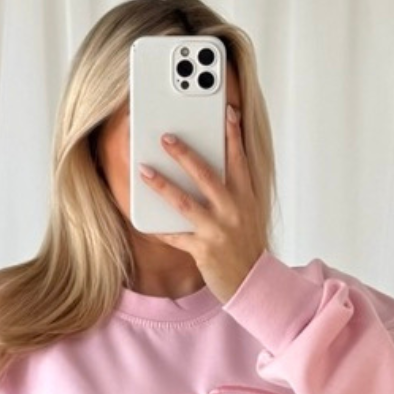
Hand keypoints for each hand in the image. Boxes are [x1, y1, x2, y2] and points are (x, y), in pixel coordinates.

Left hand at [137, 106, 267, 303]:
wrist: (252, 282)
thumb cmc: (245, 244)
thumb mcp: (246, 212)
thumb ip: (231, 189)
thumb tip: (209, 166)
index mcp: (245, 197)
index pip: (239, 160)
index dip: (232, 135)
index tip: (226, 112)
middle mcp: (233, 210)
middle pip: (206, 175)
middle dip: (185, 154)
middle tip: (166, 137)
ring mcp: (217, 230)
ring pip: (185, 202)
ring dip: (162, 184)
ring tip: (144, 170)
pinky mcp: (203, 250)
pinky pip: (175, 236)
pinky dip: (159, 226)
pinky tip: (141, 216)